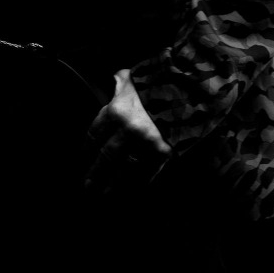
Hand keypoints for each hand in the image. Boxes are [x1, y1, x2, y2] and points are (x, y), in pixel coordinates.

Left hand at [84, 67, 171, 195]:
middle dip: (96, 172)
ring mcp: (145, 145)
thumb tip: (114, 79)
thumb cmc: (158, 83)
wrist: (189, 91)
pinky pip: (147, 174)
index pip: (95, 134)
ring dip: (114, 183)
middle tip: (88, 186)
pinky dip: (138, 185)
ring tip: (105, 193)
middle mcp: (127, 130)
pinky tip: (132, 192)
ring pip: (124, 170)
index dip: (87, 147)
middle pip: (106, 157)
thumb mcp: (135, 78)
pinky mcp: (163, 155)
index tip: (84, 156)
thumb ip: (121, 82)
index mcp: (117, 111)